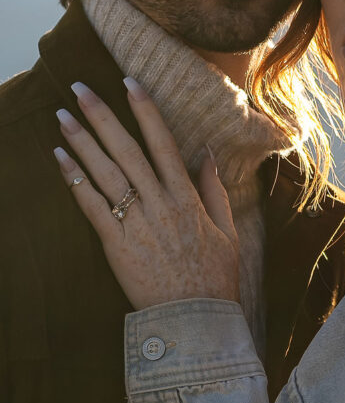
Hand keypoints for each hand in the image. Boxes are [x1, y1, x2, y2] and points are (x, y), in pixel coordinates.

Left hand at [53, 78, 239, 310]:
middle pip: (127, 149)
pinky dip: (75, 179)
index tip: (129, 83)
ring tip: (62, 116)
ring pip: (106, 172)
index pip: (163, 143)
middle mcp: (161, 203)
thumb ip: (214, 190)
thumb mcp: (227, 231)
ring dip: (82, 141)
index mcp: (187, 197)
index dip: (145, 110)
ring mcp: (138, 222)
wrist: (195, 320)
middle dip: (103, 115)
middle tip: (80, 88)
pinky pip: (91, 205)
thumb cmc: (214, 278)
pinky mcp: (117, 244)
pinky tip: (60, 158)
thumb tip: (207, 153)